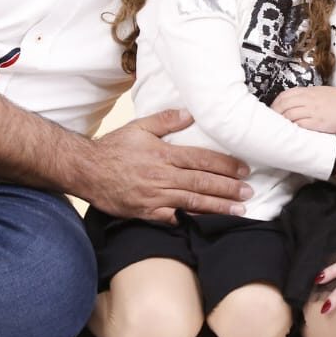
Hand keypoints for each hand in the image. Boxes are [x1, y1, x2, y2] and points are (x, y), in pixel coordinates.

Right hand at [86, 109, 251, 222]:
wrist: (86, 170)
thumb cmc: (113, 148)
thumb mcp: (138, 127)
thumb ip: (165, 120)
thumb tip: (189, 114)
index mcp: (164, 154)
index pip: (201, 159)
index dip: (225, 165)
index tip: (243, 169)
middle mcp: (162, 176)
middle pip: (202, 182)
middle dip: (228, 188)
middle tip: (249, 192)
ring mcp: (154, 196)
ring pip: (192, 202)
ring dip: (218, 206)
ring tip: (239, 209)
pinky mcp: (145, 212)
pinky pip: (171, 218)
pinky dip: (187, 219)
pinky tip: (204, 222)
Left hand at [272, 86, 335, 133]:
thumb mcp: (325, 92)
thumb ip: (312, 95)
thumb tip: (301, 101)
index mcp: (311, 91)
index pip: (286, 94)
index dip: (276, 102)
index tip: (273, 109)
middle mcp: (310, 99)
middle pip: (284, 104)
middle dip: (275, 112)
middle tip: (271, 120)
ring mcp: (313, 111)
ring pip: (289, 114)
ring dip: (281, 121)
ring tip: (277, 128)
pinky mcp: (317, 123)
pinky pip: (299, 125)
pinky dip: (291, 128)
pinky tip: (288, 132)